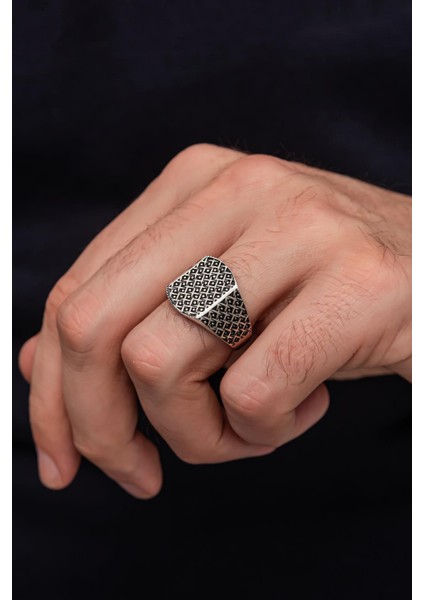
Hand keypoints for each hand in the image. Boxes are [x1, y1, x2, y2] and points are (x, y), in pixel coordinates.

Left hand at [19, 144, 411, 497]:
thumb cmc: (316, 288)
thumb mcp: (214, 288)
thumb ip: (128, 315)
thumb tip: (33, 363)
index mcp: (192, 182)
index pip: (76, 294)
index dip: (50, 392)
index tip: (65, 460)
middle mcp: (237, 188)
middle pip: (94, 328)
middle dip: (95, 425)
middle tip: (134, 474)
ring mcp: (297, 229)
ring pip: (161, 366)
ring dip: (199, 434)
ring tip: (250, 423)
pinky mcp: (352, 285)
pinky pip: (254, 397)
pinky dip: (266, 433)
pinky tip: (308, 404)